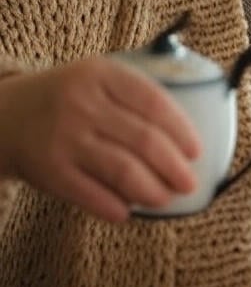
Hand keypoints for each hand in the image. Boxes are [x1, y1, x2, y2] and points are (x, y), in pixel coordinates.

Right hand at [0, 57, 201, 222]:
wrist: (4, 114)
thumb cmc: (68, 97)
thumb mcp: (97, 77)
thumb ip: (134, 93)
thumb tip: (184, 131)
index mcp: (102, 74)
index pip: (155, 101)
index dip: (181, 129)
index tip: (196, 150)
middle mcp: (83, 103)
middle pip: (144, 140)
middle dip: (174, 167)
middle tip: (189, 183)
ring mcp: (64, 137)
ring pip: (123, 170)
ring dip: (152, 189)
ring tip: (166, 198)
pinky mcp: (48, 170)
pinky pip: (90, 194)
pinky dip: (114, 206)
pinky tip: (128, 212)